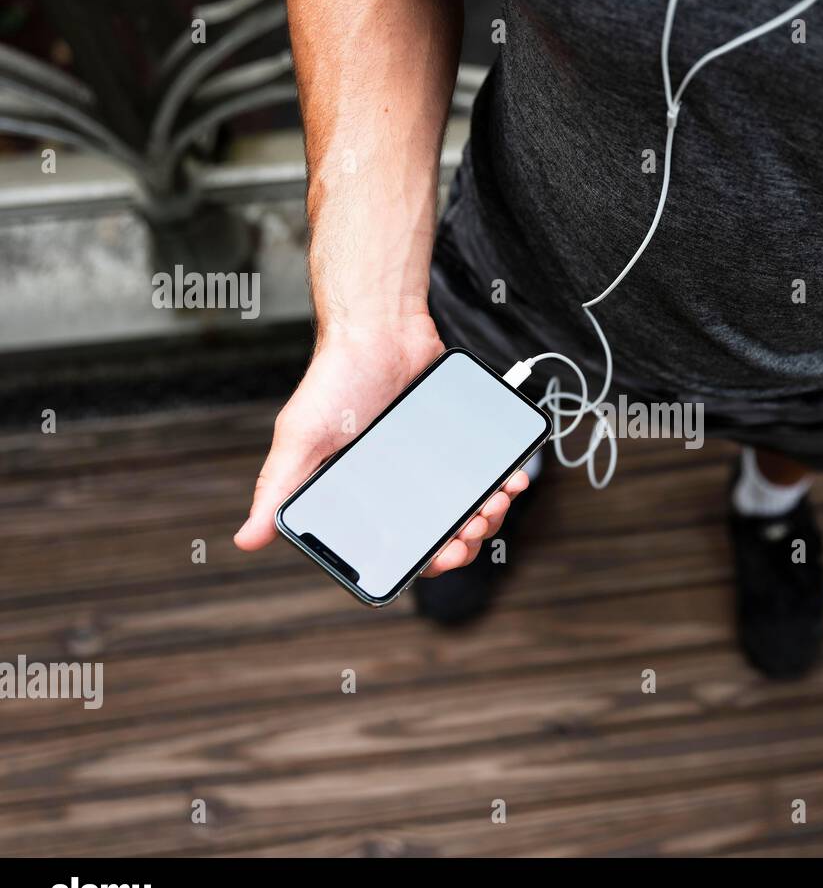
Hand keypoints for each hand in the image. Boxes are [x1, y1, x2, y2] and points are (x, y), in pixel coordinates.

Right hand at [233, 314, 530, 576]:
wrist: (380, 326)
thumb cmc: (335, 380)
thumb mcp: (301, 438)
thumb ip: (280, 488)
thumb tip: (246, 539)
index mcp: (362, 497)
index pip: (398, 548)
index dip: (426, 561)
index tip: (444, 556)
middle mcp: (399, 487)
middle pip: (442, 534)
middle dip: (464, 540)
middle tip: (472, 527)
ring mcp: (433, 466)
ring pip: (470, 508)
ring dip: (490, 514)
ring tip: (495, 500)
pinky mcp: (459, 442)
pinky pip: (488, 471)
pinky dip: (504, 480)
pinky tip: (512, 478)